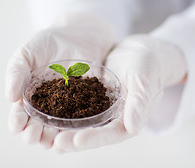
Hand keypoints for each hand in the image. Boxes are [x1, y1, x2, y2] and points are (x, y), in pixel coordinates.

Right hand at [6, 12, 113, 148]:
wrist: (78, 35)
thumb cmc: (48, 43)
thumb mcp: (27, 53)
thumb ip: (16, 72)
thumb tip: (9, 97)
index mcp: (30, 97)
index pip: (21, 114)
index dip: (17, 121)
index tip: (17, 126)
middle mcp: (48, 106)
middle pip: (39, 125)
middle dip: (34, 133)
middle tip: (33, 136)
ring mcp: (69, 105)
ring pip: (60, 126)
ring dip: (54, 135)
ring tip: (51, 140)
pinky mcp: (88, 102)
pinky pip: (84, 117)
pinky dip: (80, 126)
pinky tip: (76, 131)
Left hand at [53, 34, 186, 150]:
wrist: (142, 51)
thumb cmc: (148, 65)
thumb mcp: (145, 80)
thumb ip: (140, 102)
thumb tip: (133, 128)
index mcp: (130, 120)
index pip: (112, 134)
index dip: (94, 139)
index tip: (76, 141)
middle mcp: (114, 119)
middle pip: (93, 133)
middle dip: (73, 139)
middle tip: (55, 142)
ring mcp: (102, 110)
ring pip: (82, 124)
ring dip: (65, 130)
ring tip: (45, 134)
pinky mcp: (92, 98)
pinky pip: (76, 107)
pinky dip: (62, 111)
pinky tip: (46, 111)